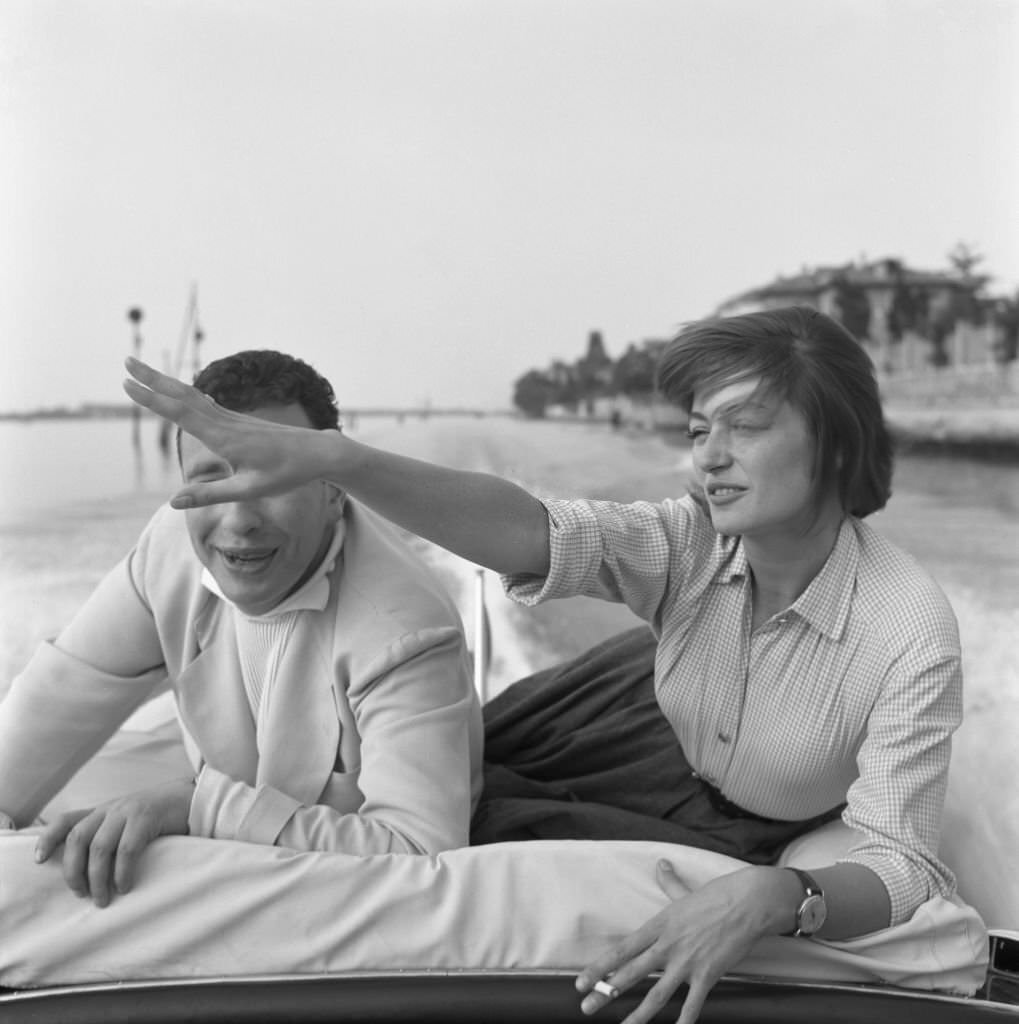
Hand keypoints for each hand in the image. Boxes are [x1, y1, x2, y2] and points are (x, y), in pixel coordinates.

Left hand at [34, 777, 194, 906]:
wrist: (193, 799)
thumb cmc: (161, 818)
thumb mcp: (130, 823)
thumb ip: (110, 836)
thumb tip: (89, 873)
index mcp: (104, 811)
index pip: (67, 819)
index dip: (48, 838)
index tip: (38, 859)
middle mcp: (112, 808)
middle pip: (78, 837)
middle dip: (73, 870)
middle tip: (81, 894)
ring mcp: (128, 810)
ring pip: (99, 846)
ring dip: (97, 878)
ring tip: (103, 899)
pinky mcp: (147, 817)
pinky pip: (127, 849)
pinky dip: (122, 871)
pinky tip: (125, 886)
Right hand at [122, 357, 337, 507]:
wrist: (319, 453)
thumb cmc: (287, 474)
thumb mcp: (249, 490)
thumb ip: (211, 495)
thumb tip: (173, 502)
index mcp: (224, 438)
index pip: (180, 414)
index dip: (152, 399)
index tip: (126, 383)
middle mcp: (226, 422)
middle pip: (182, 395)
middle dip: (152, 378)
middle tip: (125, 361)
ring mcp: (234, 419)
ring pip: (193, 396)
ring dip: (167, 383)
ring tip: (143, 372)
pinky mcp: (240, 421)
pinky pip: (207, 403)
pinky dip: (187, 393)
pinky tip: (180, 391)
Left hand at [575, 861, 781, 1023]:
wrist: (747, 903)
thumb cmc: (716, 895)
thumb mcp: (684, 891)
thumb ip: (668, 882)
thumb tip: (661, 864)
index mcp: (658, 925)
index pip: (622, 949)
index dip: (599, 966)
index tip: (581, 980)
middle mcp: (667, 945)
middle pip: (631, 973)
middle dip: (606, 993)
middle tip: (586, 1007)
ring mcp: (687, 962)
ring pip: (657, 994)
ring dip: (638, 1015)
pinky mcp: (708, 975)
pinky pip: (692, 1004)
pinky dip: (684, 1022)